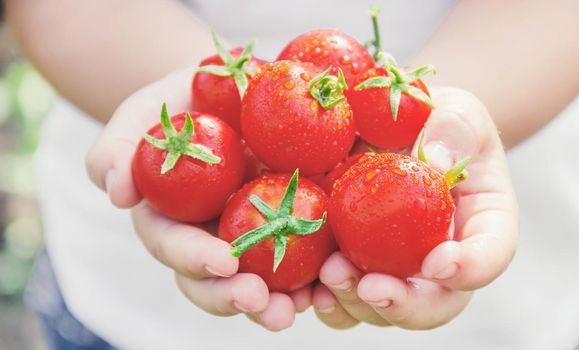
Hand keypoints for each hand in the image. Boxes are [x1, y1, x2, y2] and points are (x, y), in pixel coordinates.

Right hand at [85, 68, 308, 330]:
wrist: (240, 89)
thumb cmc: (187, 102)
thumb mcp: (148, 112)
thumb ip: (122, 145)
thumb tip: (115, 192)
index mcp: (173, 220)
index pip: (175, 247)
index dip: (195, 260)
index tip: (223, 263)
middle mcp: (211, 240)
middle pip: (217, 282)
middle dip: (237, 297)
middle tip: (265, 305)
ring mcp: (254, 239)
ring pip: (262, 283)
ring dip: (281, 302)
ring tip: (303, 305)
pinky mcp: (294, 229)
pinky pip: (307, 259)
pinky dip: (319, 276)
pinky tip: (336, 280)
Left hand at [313, 87, 518, 328]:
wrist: (397, 130)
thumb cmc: (436, 122)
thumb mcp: (457, 112)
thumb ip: (454, 130)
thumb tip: (434, 162)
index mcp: (482, 226)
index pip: (490, 256)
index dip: (471, 269)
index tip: (439, 263)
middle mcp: (441, 262)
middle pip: (434, 305)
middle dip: (402, 304)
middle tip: (371, 287)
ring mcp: (397, 271)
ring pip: (383, 310)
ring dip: (355, 303)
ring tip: (330, 276)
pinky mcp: (356, 267)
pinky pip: (342, 300)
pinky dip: (325, 300)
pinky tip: (305, 287)